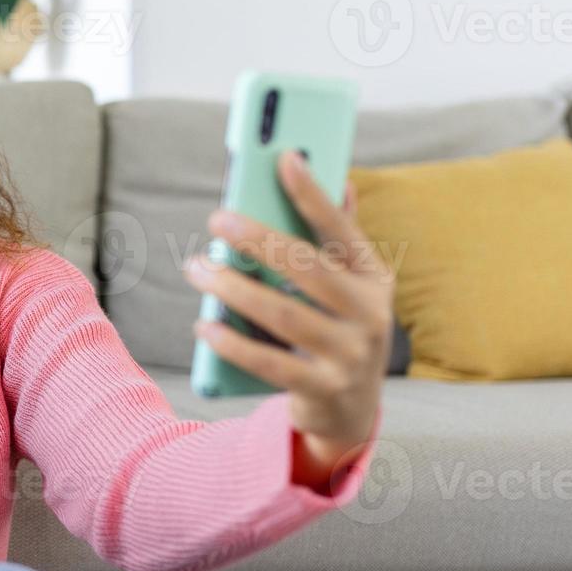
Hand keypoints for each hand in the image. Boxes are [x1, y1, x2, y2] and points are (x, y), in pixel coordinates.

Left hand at [182, 149, 391, 478]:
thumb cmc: (339, 331)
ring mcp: (350, 356)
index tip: (284, 158)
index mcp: (375, 280)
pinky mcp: (323, 389)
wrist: (351, 412)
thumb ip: (340, 241)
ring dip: (232, 288)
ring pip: (283, 313)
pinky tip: (204, 326)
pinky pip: (270, 363)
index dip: (314, 194)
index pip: (342, 230)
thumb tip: (341, 181)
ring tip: (197, 268)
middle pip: (307, 268)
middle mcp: (370, 315)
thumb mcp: (350, 289)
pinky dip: (233, 343)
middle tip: (216, 219)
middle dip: (258, 239)